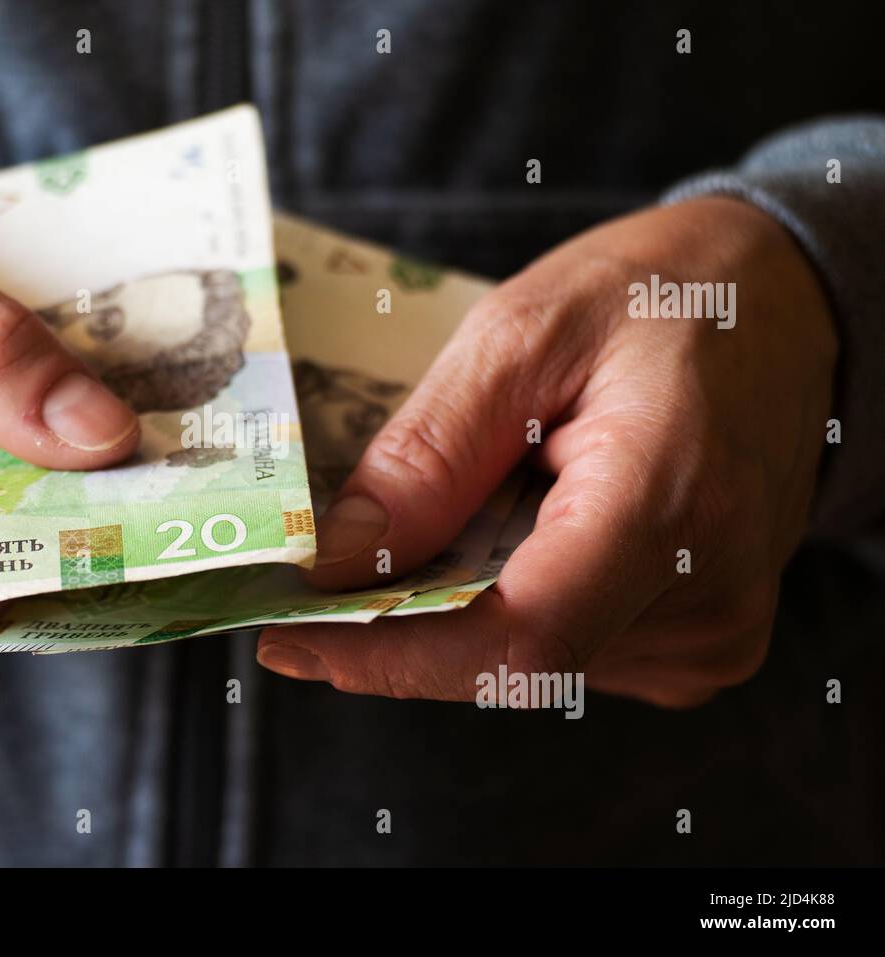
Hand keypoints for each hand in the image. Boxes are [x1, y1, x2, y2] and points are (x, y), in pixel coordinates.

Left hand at [258, 197, 836, 707]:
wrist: (787, 310)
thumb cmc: (663, 298)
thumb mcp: (524, 333)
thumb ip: (432, 453)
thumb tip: (334, 558)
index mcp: (670, 503)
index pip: (519, 636)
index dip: (391, 652)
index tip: (287, 636)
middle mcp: (706, 595)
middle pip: (509, 658)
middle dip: (393, 627)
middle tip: (296, 587)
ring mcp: (709, 631)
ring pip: (527, 658)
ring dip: (448, 607)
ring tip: (429, 520)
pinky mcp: (697, 640)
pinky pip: (565, 647)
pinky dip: (500, 602)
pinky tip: (499, 533)